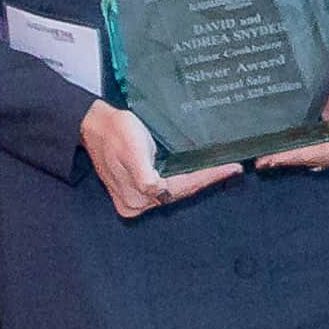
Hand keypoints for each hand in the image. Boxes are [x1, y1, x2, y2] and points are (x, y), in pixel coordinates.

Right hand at [78, 100, 237, 217]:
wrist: (95, 125)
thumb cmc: (115, 132)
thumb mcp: (132, 150)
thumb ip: (143, 175)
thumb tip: (155, 190)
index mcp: (136, 195)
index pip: (181, 187)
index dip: (207, 177)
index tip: (231, 168)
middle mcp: (136, 203)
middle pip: (180, 192)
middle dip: (206, 180)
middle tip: (232, 168)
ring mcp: (135, 199)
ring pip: (175, 191)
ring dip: (197, 181)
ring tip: (222, 169)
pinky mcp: (135, 190)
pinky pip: (166, 187)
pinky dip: (184, 180)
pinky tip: (199, 171)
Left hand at [258, 66, 328, 169]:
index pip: (326, 155)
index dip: (301, 157)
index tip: (278, 158)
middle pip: (315, 158)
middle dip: (289, 160)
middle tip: (264, 161)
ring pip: (309, 155)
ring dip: (288, 158)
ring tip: (265, 159)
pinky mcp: (324, 135)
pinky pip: (307, 145)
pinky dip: (292, 149)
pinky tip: (276, 151)